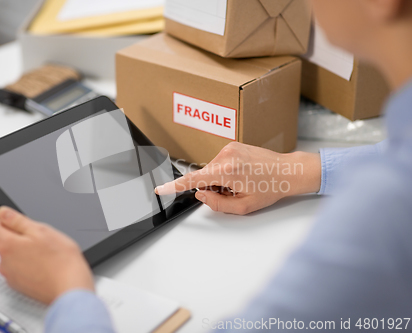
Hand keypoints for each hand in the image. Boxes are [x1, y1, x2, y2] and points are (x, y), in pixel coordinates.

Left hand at [0, 206, 93, 304]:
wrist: (70, 287)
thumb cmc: (60, 261)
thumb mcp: (41, 230)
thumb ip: (17, 220)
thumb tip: (3, 213)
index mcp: (7, 245)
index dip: (11, 218)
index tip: (22, 220)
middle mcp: (4, 262)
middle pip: (7, 241)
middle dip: (21, 237)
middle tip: (42, 239)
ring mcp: (11, 276)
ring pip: (14, 256)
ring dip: (26, 252)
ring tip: (46, 254)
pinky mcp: (20, 286)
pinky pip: (20, 269)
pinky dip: (29, 266)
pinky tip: (45, 265)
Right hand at [156, 142, 320, 214]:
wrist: (289, 171)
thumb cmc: (271, 188)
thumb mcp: (244, 205)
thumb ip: (217, 204)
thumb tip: (201, 195)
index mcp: (227, 171)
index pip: (193, 180)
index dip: (175, 186)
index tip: (160, 189)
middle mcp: (226, 156)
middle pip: (204, 176)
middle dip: (212, 187)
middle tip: (233, 193)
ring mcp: (229, 148)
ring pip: (211, 169)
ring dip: (219, 179)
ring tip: (241, 183)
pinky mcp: (233, 145)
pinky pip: (219, 162)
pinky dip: (224, 171)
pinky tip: (241, 175)